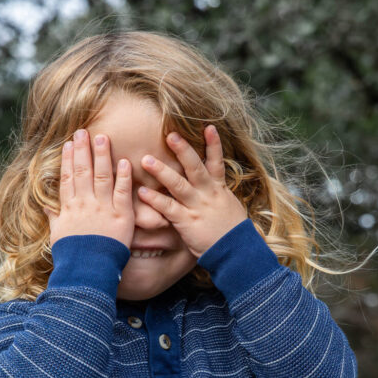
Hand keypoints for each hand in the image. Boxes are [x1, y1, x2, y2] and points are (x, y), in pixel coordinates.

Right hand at [49, 128, 134, 251]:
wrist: (87, 271)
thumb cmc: (72, 256)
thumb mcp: (57, 235)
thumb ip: (54, 217)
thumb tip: (45, 205)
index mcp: (69, 208)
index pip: (67, 178)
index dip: (68, 159)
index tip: (69, 144)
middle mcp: (85, 204)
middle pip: (83, 171)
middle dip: (83, 150)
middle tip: (84, 131)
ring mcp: (103, 208)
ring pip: (102, 176)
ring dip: (102, 155)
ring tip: (102, 137)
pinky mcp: (121, 216)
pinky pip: (123, 192)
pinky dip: (124, 176)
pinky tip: (125, 162)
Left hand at [137, 125, 248, 258]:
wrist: (235, 251)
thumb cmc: (231, 232)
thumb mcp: (228, 208)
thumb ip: (216, 195)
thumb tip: (209, 186)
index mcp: (218, 189)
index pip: (216, 162)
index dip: (213, 144)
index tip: (208, 126)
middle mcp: (207, 194)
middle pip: (195, 167)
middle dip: (183, 150)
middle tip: (170, 134)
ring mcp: (196, 207)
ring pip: (178, 184)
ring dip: (162, 171)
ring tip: (146, 160)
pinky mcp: (187, 221)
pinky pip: (168, 208)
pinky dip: (155, 200)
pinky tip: (142, 192)